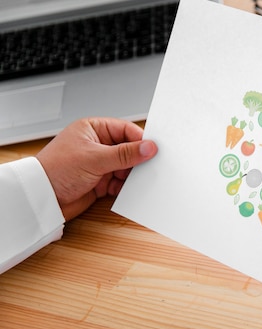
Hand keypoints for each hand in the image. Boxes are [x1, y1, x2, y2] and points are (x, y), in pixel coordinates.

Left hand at [36, 117, 157, 220]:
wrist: (41, 199)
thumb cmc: (56, 170)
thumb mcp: (95, 158)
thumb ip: (125, 153)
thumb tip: (149, 147)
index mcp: (93, 129)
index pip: (125, 130)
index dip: (141, 140)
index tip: (154, 150)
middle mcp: (97, 145)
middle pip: (129, 149)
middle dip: (138, 159)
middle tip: (149, 167)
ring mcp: (99, 163)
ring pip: (126, 167)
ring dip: (131, 175)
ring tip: (135, 181)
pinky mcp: (100, 181)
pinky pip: (120, 182)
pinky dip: (125, 187)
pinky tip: (124, 190)